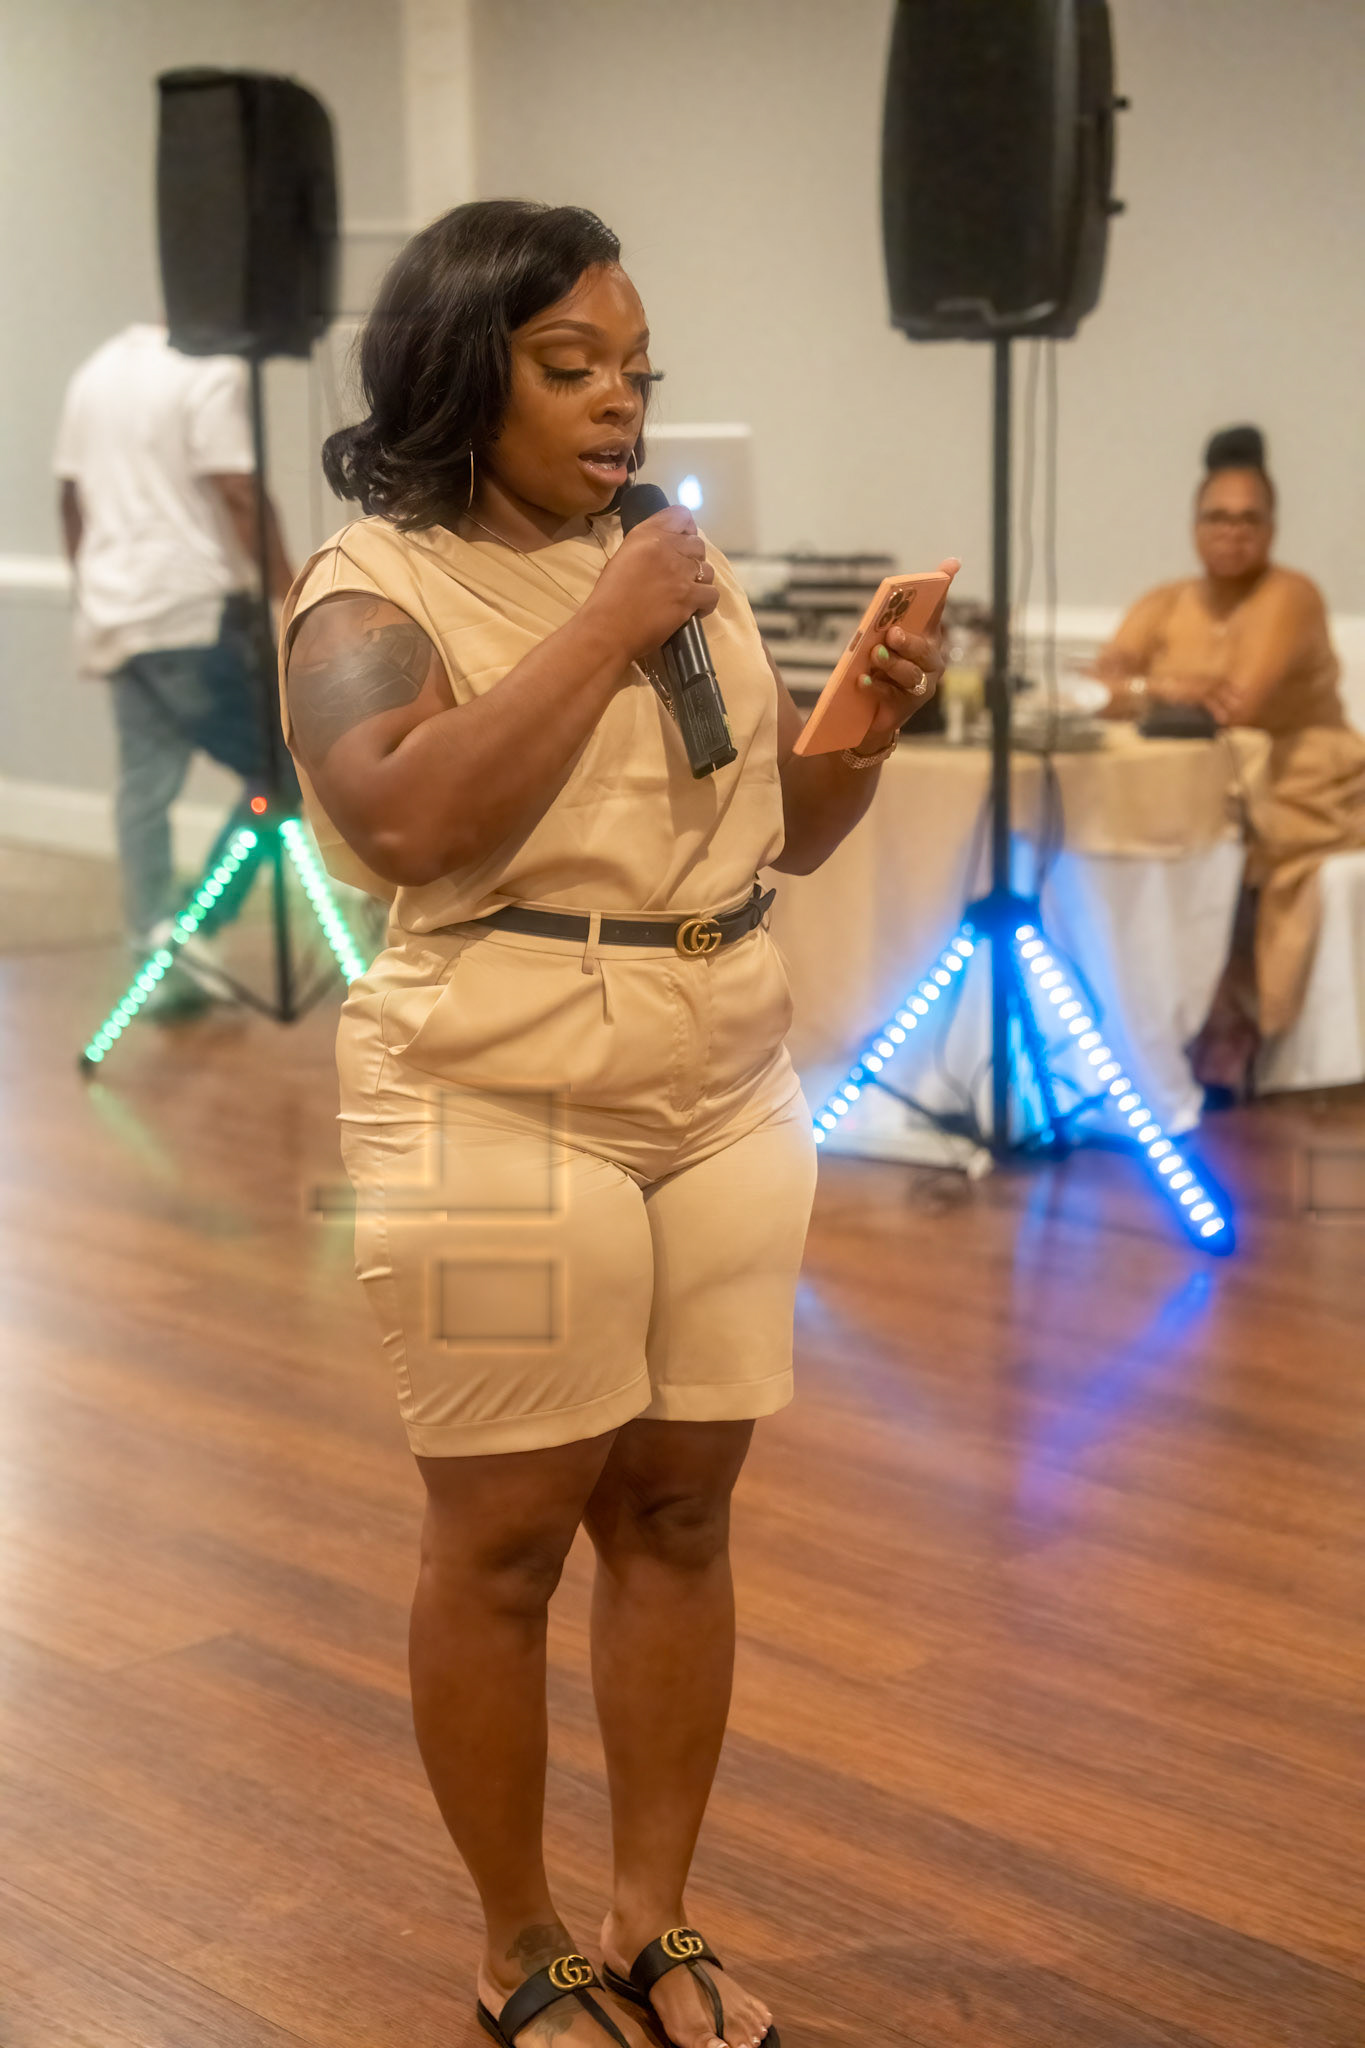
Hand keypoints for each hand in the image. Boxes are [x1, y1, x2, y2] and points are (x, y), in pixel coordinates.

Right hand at [585, 506, 718, 667]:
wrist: (607, 628)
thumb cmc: (608, 597)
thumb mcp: (623, 558)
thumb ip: (645, 548)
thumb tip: (664, 551)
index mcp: (646, 534)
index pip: (681, 515)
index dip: (686, 528)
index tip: (681, 543)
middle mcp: (666, 547)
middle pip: (698, 545)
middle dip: (693, 559)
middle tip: (681, 575)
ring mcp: (679, 572)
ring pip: (707, 570)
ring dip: (700, 581)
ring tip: (687, 594)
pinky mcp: (688, 597)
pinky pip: (712, 594)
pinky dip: (706, 603)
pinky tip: (694, 609)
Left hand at [851, 557, 958, 752]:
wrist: (868, 713)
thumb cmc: (876, 670)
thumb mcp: (879, 644)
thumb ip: (882, 628)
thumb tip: (878, 618)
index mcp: (926, 637)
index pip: (936, 609)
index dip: (943, 586)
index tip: (950, 564)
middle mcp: (931, 660)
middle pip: (924, 648)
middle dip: (909, 641)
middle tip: (892, 634)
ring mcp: (923, 684)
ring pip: (910, 673)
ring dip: (892, 664)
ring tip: (875, 656)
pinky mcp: (908, 706)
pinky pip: (892, 693)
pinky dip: (876, 685)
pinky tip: (863, 680)